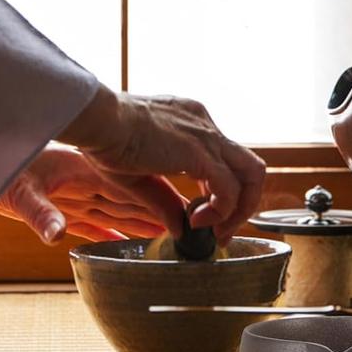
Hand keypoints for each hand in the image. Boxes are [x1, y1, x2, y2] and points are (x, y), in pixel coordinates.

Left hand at [0, 143, 186, 244]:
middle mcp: (85, 182)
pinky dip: (115, 230)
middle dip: (166, 211)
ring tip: (175, 232)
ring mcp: (74, 195)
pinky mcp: (60, 207)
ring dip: (146, 221)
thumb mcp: (19, 192)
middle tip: (196, 225)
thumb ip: (39, 213)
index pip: (136, 191)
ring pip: (121, 210)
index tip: (187, 219)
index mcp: (85, 174)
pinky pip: (97, 222)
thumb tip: (56, 235)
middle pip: (135, 201)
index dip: (163, 205)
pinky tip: (128, 239)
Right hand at [59, 86, 265, 244]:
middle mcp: (205, 125)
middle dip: (243, 203)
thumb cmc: (104, 140)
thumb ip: (162, 200)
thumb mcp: (137, 174)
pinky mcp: (201, 152)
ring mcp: (207, 136)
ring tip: (216, 231)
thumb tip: (179, 228)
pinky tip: (196, 222)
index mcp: (190, 121)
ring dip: (240, 209)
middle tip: (222, 231)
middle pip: (249, 166)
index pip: (225, 157)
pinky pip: (229, 189)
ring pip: (252, 174)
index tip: (203, 216)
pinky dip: (221, 211)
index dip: (221, 192)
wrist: (98, 120)